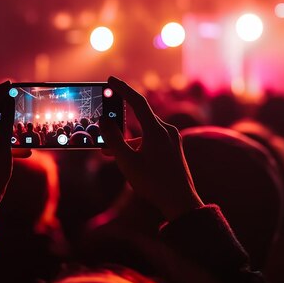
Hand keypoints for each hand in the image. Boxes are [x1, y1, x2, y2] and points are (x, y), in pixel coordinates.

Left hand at [0, 81, 14, 209]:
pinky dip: (0, 136)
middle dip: (1, 104)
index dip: (0, 92)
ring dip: (3, 122)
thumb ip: (7, 125)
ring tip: (18, 119)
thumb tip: (9, 103)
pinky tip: (19, 147)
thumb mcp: (4, 150)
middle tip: (15, 94)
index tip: (11, 83)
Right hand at [100, 76, 203, 220]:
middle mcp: (167, 131)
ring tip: (108, 153)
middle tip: (102, 129)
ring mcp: (172, 140)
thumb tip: (105, 120)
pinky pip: (151, 141)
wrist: (181, 203)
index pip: (137, 101)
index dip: (122, 89)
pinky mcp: (173, 150)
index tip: (110, 80)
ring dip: (126, 140)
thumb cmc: (154, 182)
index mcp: (157, 130)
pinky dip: (136, 146)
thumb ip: (114, 138)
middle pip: (139, 119)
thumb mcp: (127, 161)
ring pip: (144, 132)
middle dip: (118, 125)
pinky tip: (126, 160)